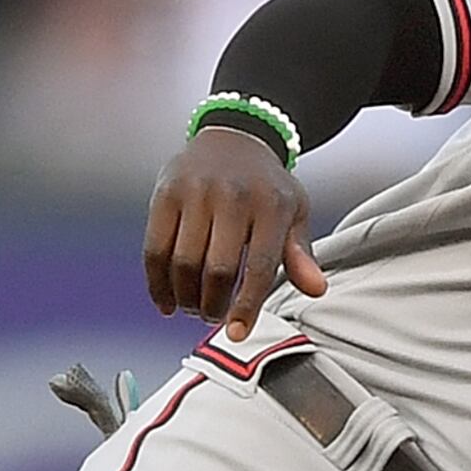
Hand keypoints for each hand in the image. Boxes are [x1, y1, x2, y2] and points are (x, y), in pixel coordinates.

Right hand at [146, 124, 327, 334]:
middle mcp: (232, 197)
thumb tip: (316, 290)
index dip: (247, 306)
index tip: (238, 333)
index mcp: (271, 206)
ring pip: (183, 263)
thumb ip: (302, 254)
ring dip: (185, 298)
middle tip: (214, 317)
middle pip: (216, 270)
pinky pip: (154, 248)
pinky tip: (166, 301)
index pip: (259, 267)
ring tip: (194, 308)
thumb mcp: (295, 212)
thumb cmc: (267, 185)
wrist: (234, 137)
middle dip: (212, 305)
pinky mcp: (165, 194)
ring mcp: (195, 194)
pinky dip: (157, 282)